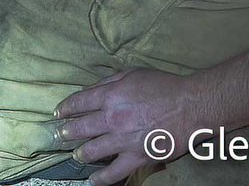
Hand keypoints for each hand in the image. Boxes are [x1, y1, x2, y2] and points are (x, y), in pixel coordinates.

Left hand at [54, 68, 199, 184]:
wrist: (190, 106)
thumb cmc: (164, 86)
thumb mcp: (132, 74)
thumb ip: (109, 82)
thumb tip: (91, 90)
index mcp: (110, 96)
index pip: (79, 102)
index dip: (66, 108)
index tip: (58, 113)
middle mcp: (112, 118)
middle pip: (81, 127)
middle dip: (67, 131)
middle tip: (60, 135)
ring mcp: (123, 140)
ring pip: (92, 150)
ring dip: (81, 153)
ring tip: (76, 154)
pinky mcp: (137, 157)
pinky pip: (114, 172)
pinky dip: (101, 178)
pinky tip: (93, 181)